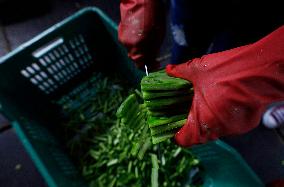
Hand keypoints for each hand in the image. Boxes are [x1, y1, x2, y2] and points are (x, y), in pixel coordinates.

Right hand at [118, 0, 165, 69]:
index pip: (140, 64)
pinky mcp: (120, 31)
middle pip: (135, 57)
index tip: (155, 63)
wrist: (142, 2)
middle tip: (153, 52)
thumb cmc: (153, 18)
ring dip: (139, 48)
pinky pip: (128, 41)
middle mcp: (127, 45)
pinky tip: (140, 34)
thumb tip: (151, 62)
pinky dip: (134, 40)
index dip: (148, 65)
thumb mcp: (157, 38)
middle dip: (144, 56)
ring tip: (147, 40)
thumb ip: (152, 52)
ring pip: (131, 48)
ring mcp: (123, 37)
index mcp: (137, 47)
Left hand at [166, 26, 283, 146]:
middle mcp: (219, 130)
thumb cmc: (228, 71)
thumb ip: (179, 72)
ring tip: (199, 101)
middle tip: (183, 108)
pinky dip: (218, 115)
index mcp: (203, 122)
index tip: (171, 122)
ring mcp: (234, 128)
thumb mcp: (197, 69)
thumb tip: (169, 70)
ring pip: (212, 129)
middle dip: (189, 122)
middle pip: (197, 134)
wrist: (263, 69)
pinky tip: (217, 100)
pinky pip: (226, 123)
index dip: (174, 132)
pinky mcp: (246, 123)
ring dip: (204, 118)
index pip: (183, 140)